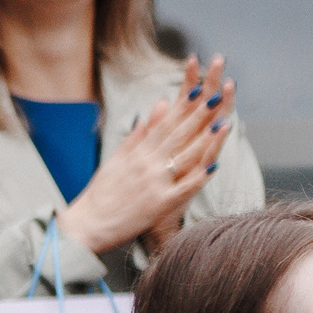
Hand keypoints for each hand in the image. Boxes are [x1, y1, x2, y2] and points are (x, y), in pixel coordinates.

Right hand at [61, 56, 234, 256]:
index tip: (199, 89)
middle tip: (217, 97)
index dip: (183, 108)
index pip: (165, 125)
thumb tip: (157, 108)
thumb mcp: (118, 159)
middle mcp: (147, 163)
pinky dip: (198, 177)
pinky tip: (215, 167)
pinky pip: (183, 189)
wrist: (88, 222)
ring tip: (224, 124)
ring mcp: (154, 182)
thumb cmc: (104, 192)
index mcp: (138, 153)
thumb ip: (139, 135)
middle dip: (199, 116)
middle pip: (177, 135)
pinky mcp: (159, 203)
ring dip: (205, 140)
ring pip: (184, 157)